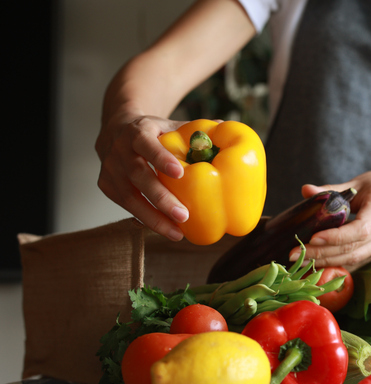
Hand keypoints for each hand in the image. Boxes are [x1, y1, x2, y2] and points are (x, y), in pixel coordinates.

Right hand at [95, 114, 189, 240]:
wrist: (116, 130)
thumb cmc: (154, 132)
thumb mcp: (170, 125)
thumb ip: (194, 130)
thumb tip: (224, 127)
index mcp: (136, 131)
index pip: (146, 143)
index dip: (160, 158)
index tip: (179, 173)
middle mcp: (118, 150)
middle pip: (137, 175)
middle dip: (161, 197)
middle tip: (183, 215)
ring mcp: (110, 169)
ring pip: (128, 197)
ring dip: (153, 217)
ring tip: (176, 233)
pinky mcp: (106, 186)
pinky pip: (126, 206)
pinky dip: (145, 219)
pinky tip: (164, 229)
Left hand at [292, 170, 370, 267]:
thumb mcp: (356, 183)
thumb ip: (331, 189)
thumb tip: (305, 190)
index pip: (360, 229)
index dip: (336, 237)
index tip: (313, 239)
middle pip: (353, 248)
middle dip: (323, 253)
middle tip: (295, 254)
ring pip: (354, 258)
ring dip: (326, 262)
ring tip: (301, 261)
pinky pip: (357, 260)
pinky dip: (336, 262)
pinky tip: (317, 262)